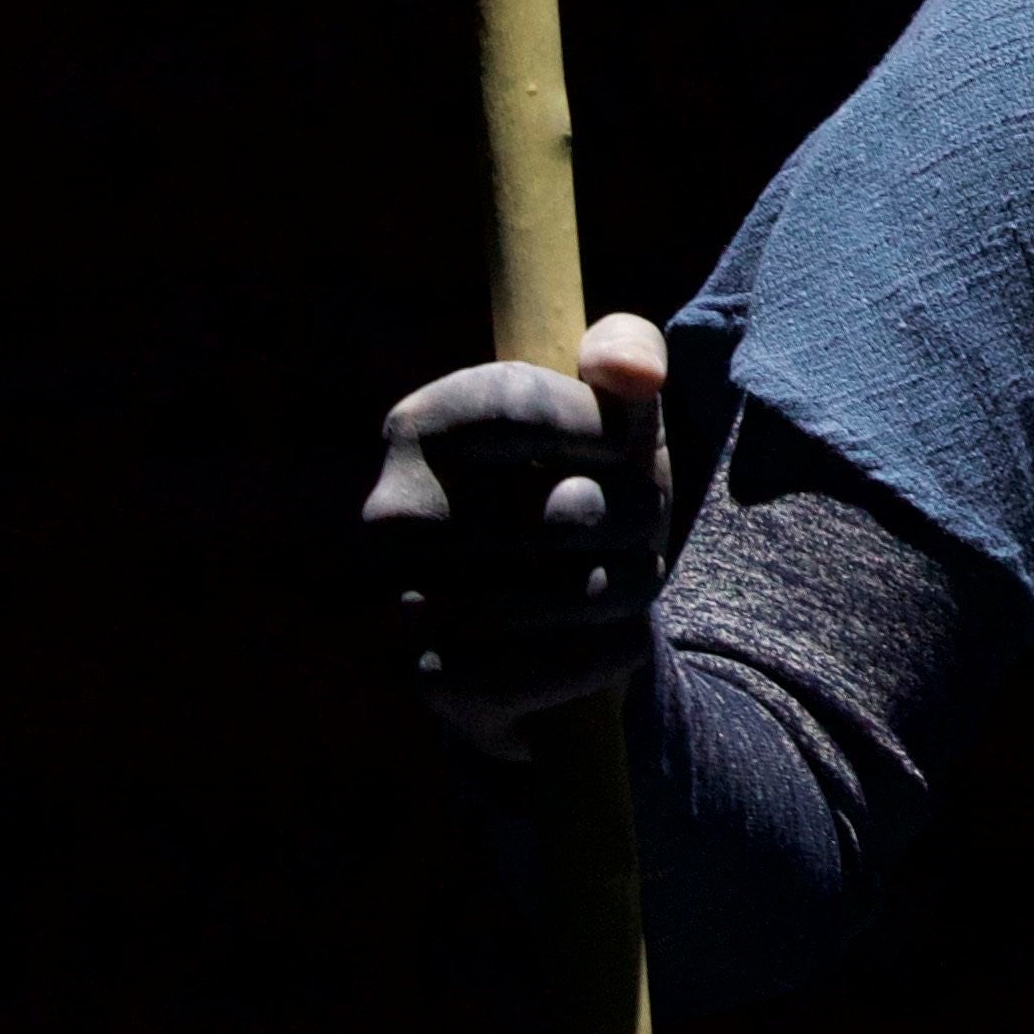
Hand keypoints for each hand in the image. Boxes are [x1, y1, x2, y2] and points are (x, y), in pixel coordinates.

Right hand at [360, 312, 670, 755]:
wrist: (538, 629)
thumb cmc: (583, 492)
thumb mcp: (609, 414)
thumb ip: (628, 352)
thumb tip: (633, 372)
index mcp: (421, 424)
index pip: (518, 401)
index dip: (600, 423)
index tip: (634, 443)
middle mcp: (393, 513)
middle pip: (574, 509)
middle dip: (641, 518)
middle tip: (636, 526)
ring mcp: (404, 601)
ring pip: (584, 592)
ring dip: (634, 586)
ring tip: (625, 577)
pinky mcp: (436, 680)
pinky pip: (570, 661)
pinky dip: (615, 649)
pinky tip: (610, 636)